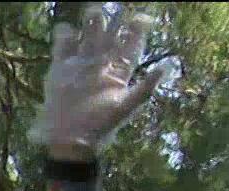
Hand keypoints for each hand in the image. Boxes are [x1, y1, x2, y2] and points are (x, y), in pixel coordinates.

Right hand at [30, 7, 164, 159]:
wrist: (70, 139)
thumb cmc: (101, 126)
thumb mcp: (127, 106)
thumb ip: (146, 86)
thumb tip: (167, 66)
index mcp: (119, 71)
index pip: (131, 44)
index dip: (137, 29)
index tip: (142, 17)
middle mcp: (101, 64)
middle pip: (109, 35)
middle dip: (112, 20)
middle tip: (115, 7)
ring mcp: (81, 65)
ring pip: (88, 36)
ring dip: (90, 23)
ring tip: (93, 12)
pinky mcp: (61, 69)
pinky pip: (63, 47)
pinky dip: (64, 36)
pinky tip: (67, 30)